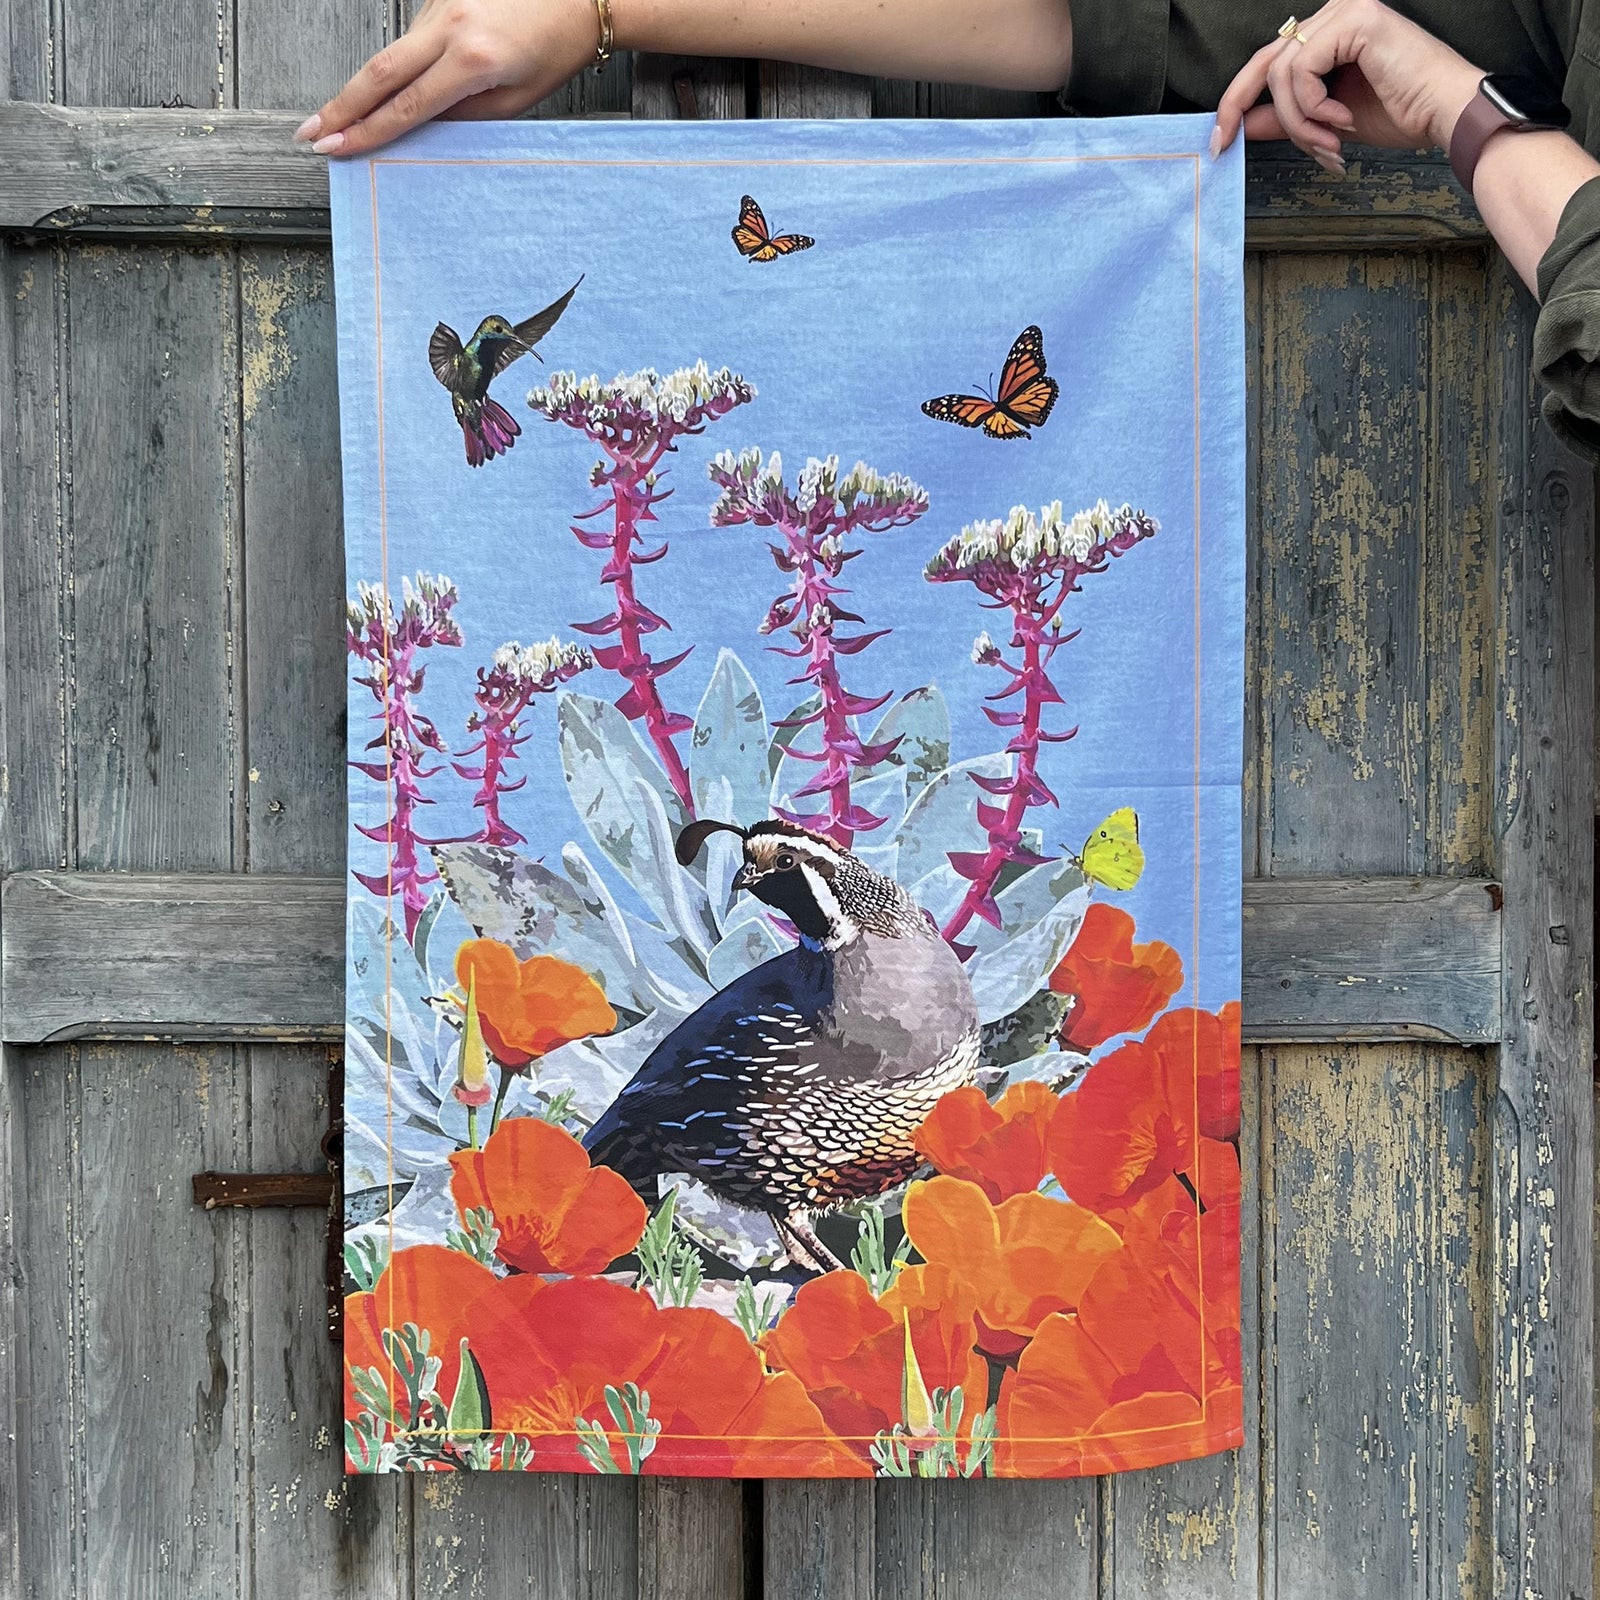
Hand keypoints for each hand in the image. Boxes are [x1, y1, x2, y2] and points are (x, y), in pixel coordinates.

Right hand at [294, 0, 597, 156]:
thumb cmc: (556, 49)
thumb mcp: (516, 99)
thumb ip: (466, 116)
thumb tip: (421, 129)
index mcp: (473, 60)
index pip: (407, 106)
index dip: (367, 131)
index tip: (336, 148)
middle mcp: (450, 26)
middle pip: (380, 72)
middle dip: (341, 107)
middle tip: (311, 133)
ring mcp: (441, 5)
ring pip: (391, 53)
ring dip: (362, 89)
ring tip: (335, 119)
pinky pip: (409, 39)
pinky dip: (392, 67)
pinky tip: (377, 90)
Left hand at [1211, 0, 1483, 172]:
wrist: (1445, 114)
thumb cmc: (1401, 112)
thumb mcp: (1325, 119)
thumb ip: (1285, 117)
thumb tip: (1244, 124)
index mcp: (1329, 32)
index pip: (1269, 61)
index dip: (1235, 99)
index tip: (1218, 139)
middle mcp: (1335, 12)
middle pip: (1265, 62)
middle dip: (1243, 108)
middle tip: (1227, 144)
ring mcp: (1345, 10)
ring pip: (1281, 74)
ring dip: (1298, 122)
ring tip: (1327, 142)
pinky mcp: (1355, 19)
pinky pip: (1302, 72)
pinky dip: (1312, 107)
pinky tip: (1341, 119)